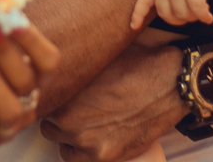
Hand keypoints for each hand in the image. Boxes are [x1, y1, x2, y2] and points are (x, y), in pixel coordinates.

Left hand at [41, 44, 185, 161]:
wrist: (170, 84)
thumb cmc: (136, 66)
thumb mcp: (97, 60)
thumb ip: (73, 70)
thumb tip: (57, 69)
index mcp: (65, 93)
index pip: (42, 101)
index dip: (51, 97)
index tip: (57, 95)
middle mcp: (70, 121)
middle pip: (48, 123)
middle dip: (57, 116)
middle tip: (71, 107)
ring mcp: (87, 142)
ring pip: (60, 142)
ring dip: (67, 134)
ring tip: (82, 122)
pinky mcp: (105, 156)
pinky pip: (77, 158)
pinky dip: (81, 150)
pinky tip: (91, 136)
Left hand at [130, 0, 212, 28]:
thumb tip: (175, 3)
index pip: (143, 0)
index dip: (138, 14)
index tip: (133, 26)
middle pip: (167, 15)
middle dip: (180, 19)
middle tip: (191, 15)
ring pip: (183, 14)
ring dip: (194, 17)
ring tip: (202, 11)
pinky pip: (197, 10)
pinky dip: (204, 16)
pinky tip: (209, 18)